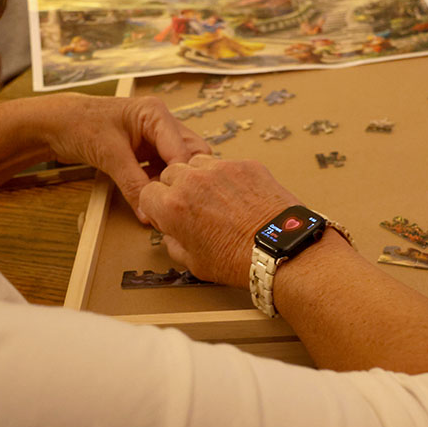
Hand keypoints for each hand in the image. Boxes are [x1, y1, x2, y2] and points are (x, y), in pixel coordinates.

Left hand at [39, 93, 209, 221]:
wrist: (54, 125)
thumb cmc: (79, 126)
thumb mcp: (110, 156)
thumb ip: (133, 185)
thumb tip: (150, 213)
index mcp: (156, 114)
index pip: (183, 150)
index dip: (180, 177)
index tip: (177, 202)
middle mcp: (161, 123)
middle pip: (190, 155)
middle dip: (182, 179)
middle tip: (172, 202)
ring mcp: (155, 137)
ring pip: (177, 165)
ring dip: (170, 184)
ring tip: (160, 203)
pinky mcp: (146, 151)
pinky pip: (163, 170)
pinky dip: (159, 184)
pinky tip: (151, 197)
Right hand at [139, 156, 300, 287]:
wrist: (279, 249)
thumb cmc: (239, 260)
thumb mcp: (193, 263)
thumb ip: (173, 242)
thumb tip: (172, 232)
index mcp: (173, 206)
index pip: (147, 193)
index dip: (157, 206)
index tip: (167, 214)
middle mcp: (192, 181)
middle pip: (170, 173)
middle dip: (176, 189)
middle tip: (192, 207)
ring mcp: (221, 169)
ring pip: (197, 163)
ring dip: (200, 178)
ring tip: (215, 200)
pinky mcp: (245, 164)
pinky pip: (227, 165)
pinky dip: (228, 178)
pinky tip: (239, 197)